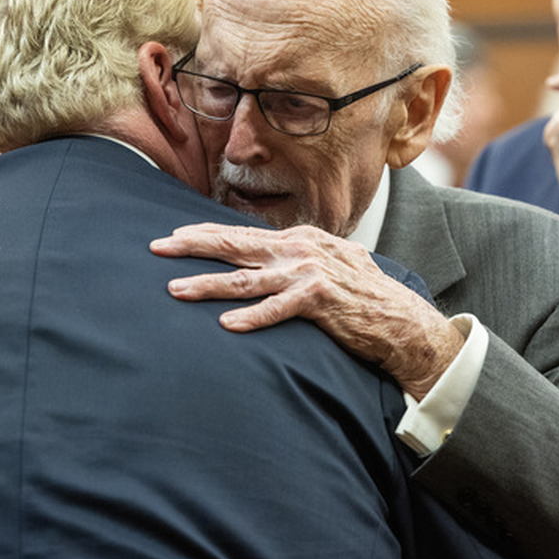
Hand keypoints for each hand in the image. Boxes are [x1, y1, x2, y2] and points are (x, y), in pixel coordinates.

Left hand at [150, 223, 463, 399]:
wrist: (400, 319)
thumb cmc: (366, 296)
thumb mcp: (334, 263)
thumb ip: (304, 256)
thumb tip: (280, 251)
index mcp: (300, 240)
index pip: (242, 233)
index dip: (206, 234)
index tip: (174, 236)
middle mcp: (300, 250)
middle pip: (234, 246)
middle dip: (192, 245)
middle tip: (157, 247)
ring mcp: (308, 272)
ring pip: (245, 280)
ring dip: (207, 285)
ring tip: (175, 290)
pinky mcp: (318, 299)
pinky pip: (276, 309)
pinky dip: (250, 318)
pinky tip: (226, 324)